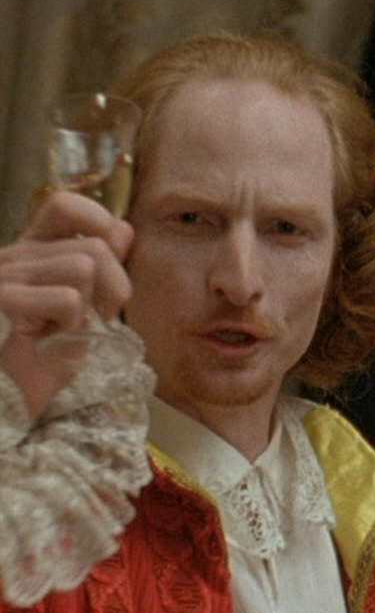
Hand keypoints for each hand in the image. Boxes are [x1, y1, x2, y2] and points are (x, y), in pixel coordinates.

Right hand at [0, 192, 134, 418]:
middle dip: (112, 290)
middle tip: (86, 322)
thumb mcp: (75, 315)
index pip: (64, 206)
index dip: (98, 224)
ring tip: (61, 331)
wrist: (1, 407)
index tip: (106, 267)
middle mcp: (10, 258)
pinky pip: (68, 298)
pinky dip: (70, 325)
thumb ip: (97, 272)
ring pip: (84, 265)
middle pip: (94, 246)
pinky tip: (45, 340)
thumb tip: (123, 228)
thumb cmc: (33, 365)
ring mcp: (3, 276)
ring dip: (89, 308)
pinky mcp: (1, 299)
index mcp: (27, 256)